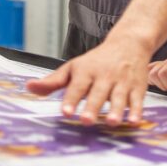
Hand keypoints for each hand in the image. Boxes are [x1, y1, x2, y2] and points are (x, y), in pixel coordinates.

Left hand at [26, 37, 150, 125]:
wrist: (128, 43)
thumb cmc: (96, 61)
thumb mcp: (73, 68)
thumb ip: (52, 82)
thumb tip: (29, 88)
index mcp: (86, 71)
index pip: (77, 86)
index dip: (71, 99)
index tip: (66, 112)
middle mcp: (104, 76)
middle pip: (97, 93)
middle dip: (92, 107)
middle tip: (87, 121)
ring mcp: (122, 82)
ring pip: (118, 97)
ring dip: (116, 110)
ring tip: (111, 122)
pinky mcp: (137, 87)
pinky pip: (137, 99)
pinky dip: (137, 110)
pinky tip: (134, 120)